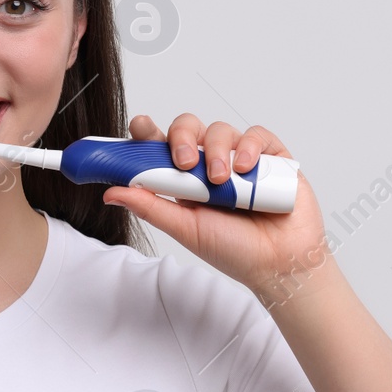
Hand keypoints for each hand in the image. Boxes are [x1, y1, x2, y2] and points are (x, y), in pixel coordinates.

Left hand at [100, 114, 333, 298]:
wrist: (279, 264)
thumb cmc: (234, 250)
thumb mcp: (184, 228)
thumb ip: (150, 207)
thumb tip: (111, 192)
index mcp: (186, 180)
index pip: (162, 147)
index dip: (149, 134)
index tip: (140, 128)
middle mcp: (211, 165)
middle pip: (188, 129)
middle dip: (181, 138)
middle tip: (184, 162)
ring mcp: (241, 159)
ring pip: (220, 130)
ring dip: (217, 151)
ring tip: (221, 180)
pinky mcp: (271, 157)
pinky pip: (256, 135)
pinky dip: (249, 147)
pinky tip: (247, 168)